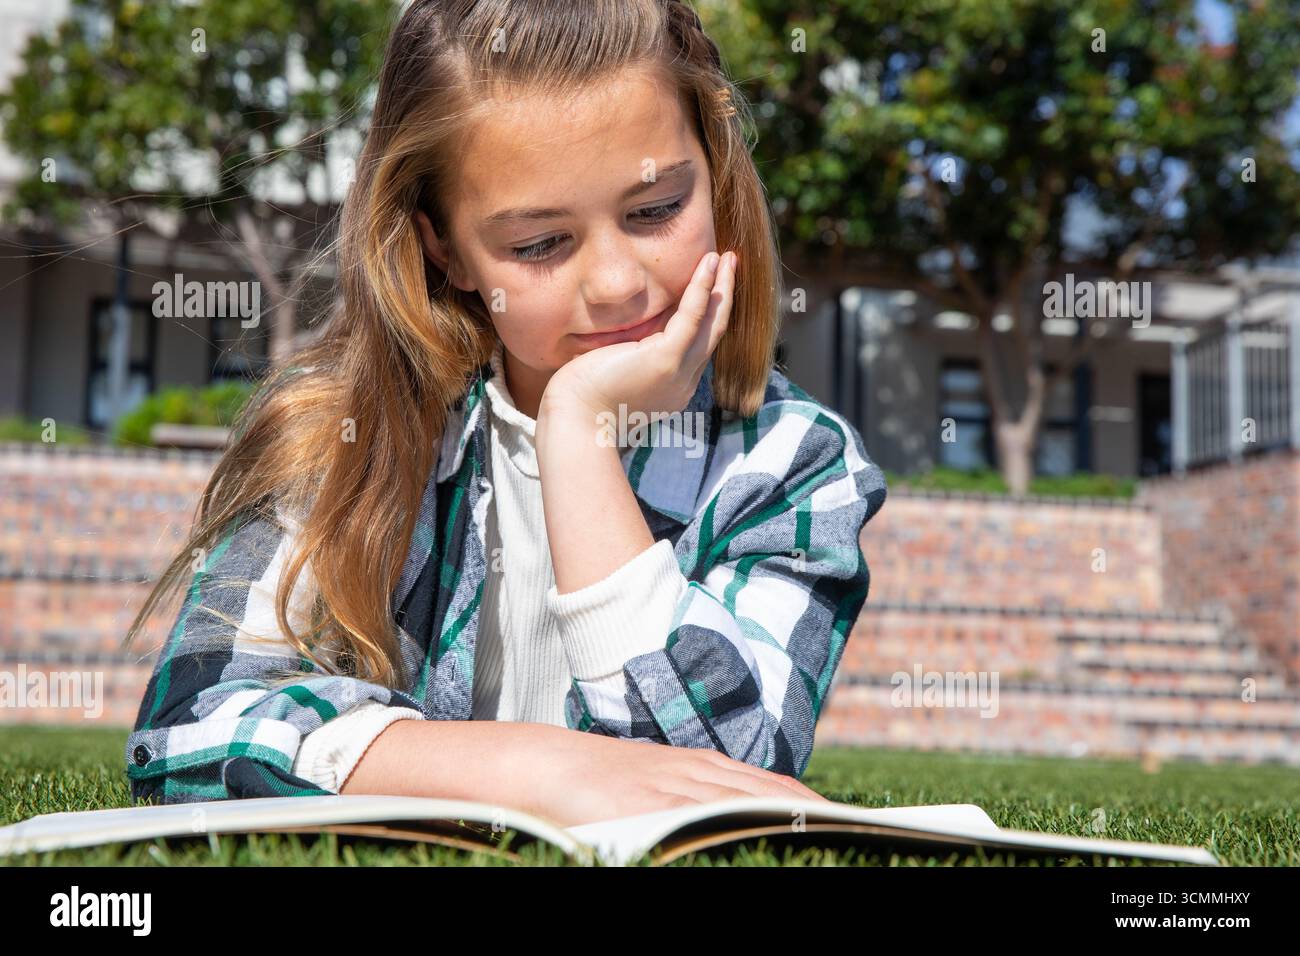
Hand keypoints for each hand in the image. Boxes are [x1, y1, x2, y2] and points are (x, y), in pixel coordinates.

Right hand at [512, 724, 833, 827]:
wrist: (547, 763)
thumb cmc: (599, 779)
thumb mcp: (657, 780)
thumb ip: (695, 793)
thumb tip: (732, 816)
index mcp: (702, 767)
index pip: (772, 785)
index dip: (809, 801)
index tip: (843, 817)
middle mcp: (697, 773)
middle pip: (769, 792)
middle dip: (810, 810)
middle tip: (852, 827)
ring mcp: (675, 786)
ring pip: (744, 801)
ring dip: (784, 816)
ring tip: (823, 831)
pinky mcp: (650, 803)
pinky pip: (700, 813)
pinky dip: (733, 821)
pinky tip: (759, 829)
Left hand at [539, 249, 737, 425]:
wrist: (574, 420)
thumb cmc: (583, 399)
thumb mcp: (617, 372)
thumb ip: (633, 353)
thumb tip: (632, 332)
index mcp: (672, 387)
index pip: (697, 346)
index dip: (709, 315)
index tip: (711, 288)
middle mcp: (683, 383)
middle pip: (713, 334)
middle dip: (724, 298)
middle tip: (730, 266)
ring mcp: (679, 372)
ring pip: (712, 324)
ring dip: (722, 288)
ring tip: (727, 258)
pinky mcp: (667, 359)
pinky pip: (693, 316)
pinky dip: (703, 288)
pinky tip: (709, 265)